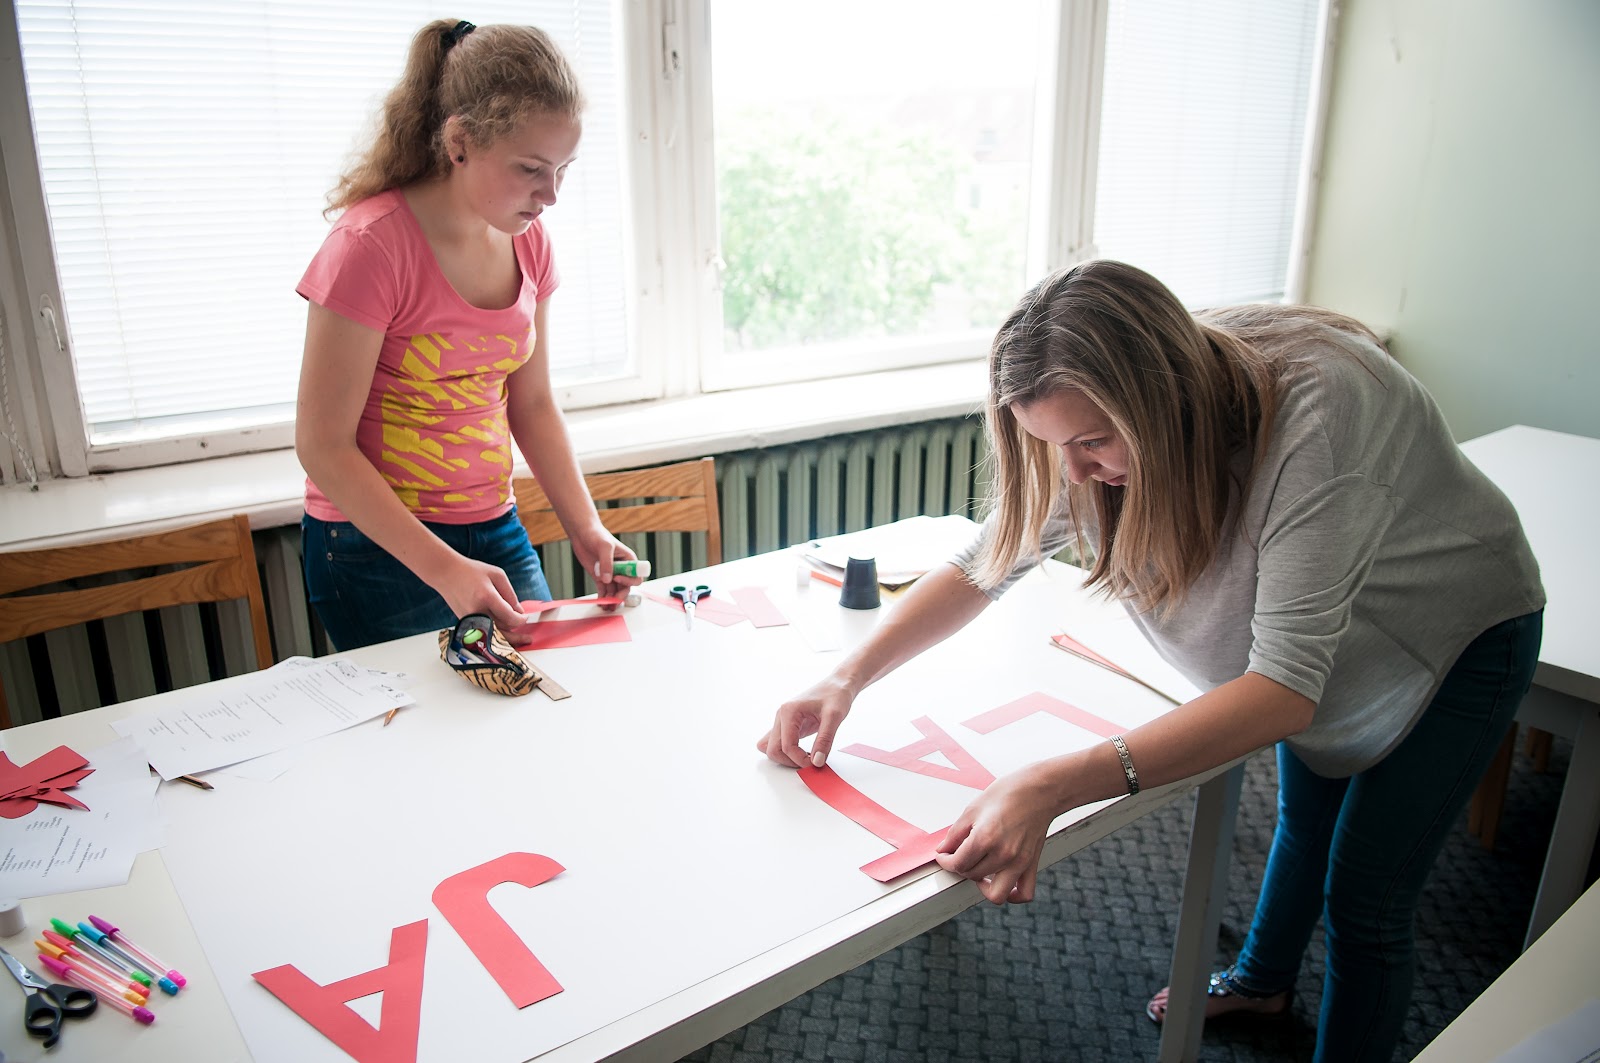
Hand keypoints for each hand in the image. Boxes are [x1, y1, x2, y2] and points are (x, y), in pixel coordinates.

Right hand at [432, 554, 528, 632]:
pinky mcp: (465, 623)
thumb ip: (510, 594)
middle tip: (528, 639)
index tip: (525, 618)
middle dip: (517, 637)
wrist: (446, 574)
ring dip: (507, 639)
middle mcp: (477, 611)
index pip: (509, 617)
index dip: (520, 621)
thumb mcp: (497, 575)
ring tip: (519, 640)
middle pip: (502, 632)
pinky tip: (504, 634)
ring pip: (492, 636)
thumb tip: (520, 612)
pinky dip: (495, 635)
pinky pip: (483, 633)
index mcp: (487, 597)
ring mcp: (470, 619)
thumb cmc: (472, 571)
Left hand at [569, 526, 638, 601]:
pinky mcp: (600, 577)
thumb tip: (608, 580)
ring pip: (615, 590)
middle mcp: (622, 569)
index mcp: (629, 560)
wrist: (582, 534)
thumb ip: (607, 563)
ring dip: (612, 599)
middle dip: (620, 595)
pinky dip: (603, 597)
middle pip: (626, 586)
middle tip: (613, 601)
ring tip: (606, 607)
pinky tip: (600, 602)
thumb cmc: (597, 535)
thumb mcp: (604, 547)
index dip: (629, 580)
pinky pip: (604, 590)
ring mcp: (611, 574)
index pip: (636, 575)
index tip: (616, 578)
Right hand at [758, 674, 857, 768]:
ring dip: (786, 758)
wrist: (838, 684)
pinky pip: (778, 743)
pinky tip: (803, 752)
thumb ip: (824, 740)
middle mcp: (781, 716)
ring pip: (772, 748)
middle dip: (790, 761)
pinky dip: (787, 752)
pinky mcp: (788, 725)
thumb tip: (817, 762)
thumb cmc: (836, 694)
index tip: (816, 763)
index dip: (800, 759)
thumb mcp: (834, 717)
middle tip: (811, 763)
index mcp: (789, 712)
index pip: (786, 746)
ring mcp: (782, 721)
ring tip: (807, 757)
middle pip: (773, 749)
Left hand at [934, 764, 1060, 904]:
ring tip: (978, 868)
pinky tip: (1001, 882)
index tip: (944, 856)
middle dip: (961, 866)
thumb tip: (943, 850)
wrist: (1039, 790)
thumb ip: (955, 834)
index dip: (945, 861)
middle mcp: (1003, 854)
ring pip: (995, 892)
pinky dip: (1012, 896)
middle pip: (973, 876)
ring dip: (982, 883)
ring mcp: (1019, 862)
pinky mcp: (1032, 864)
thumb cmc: (1008, 794)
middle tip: (960, 854)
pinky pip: (1024, 893)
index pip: (958, 864)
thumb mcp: (972, 809)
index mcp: (985, 838)